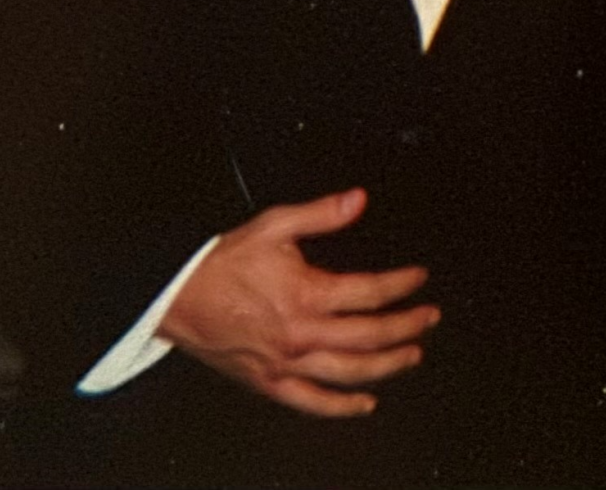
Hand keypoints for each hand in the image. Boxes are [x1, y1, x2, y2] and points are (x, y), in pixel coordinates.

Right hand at [157, 187, 437, 417]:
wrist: (176, 299)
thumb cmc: (222, 264)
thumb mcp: (274, 226)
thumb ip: (321, 214)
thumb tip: (358, 199)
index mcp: (306, 294)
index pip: (369, 292)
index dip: (401, 284)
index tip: (419, 277)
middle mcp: (301, 334)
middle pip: (369, 335)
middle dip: (406, 326)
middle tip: (429, 317)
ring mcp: (285, 363)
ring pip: (349, 372)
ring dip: (387, 365)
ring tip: (412, 355)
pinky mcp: (268, 383)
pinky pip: (312, 403)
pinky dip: (341, 407)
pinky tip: (364, 403)